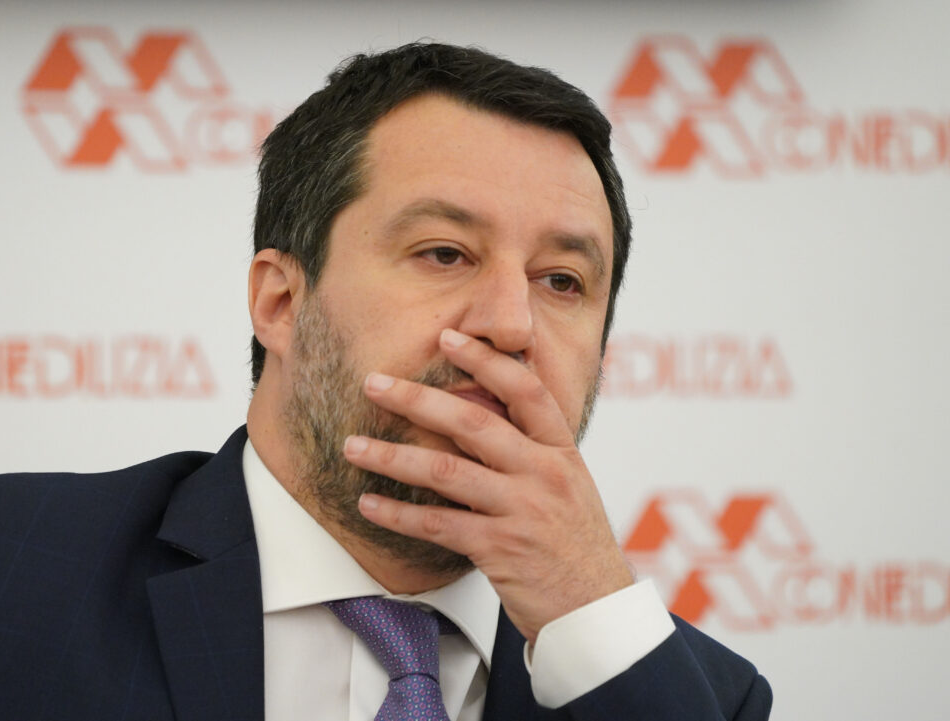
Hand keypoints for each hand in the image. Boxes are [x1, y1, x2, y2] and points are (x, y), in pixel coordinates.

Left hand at [344, 328, 633, 642]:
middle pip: (473, 422)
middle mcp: (544, 474)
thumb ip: (529, 452)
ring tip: (353, 446)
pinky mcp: (501, 549)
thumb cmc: (576, 547)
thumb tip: (477, 417)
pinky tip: (369, 504)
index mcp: (561, 452)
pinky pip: (438, 524)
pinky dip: (398, 513)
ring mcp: (523, 511)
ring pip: (446, 471)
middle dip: (417, 399)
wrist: (596, 612)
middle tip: (375, 383)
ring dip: (393, 456)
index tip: (449, 337)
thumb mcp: (568, 487)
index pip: (525, 390)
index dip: (486, 360)